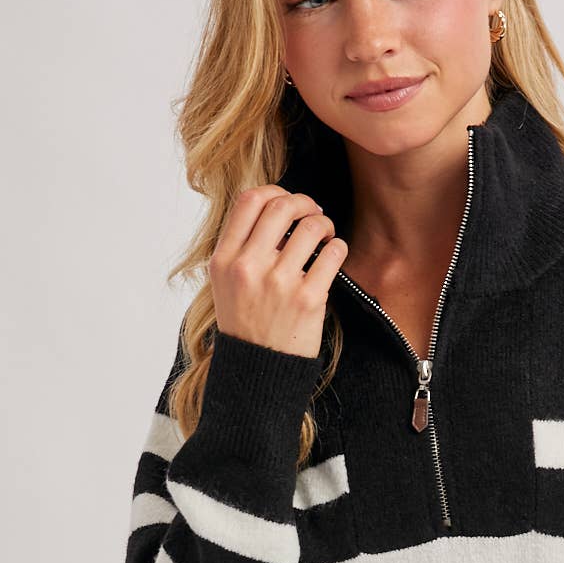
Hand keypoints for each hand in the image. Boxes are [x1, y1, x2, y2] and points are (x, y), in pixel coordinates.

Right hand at [209, 185, 348, 360]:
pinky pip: (332, 254)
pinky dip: (338, 247)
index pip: (249, 200)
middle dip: (305, 202)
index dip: (275, 191)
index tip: (287, 201)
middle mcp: (248, 267)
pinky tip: (334, 253)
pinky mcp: (307, 299)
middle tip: (313, 213)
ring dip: (325, 223)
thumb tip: (272, 207)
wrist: (258, 371)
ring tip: (326, 234)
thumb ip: (241, 246)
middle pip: (282, 205)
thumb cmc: (246, 323)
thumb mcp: (225, 283)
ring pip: (312, 226)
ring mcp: (278, 283)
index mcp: (224, 259)